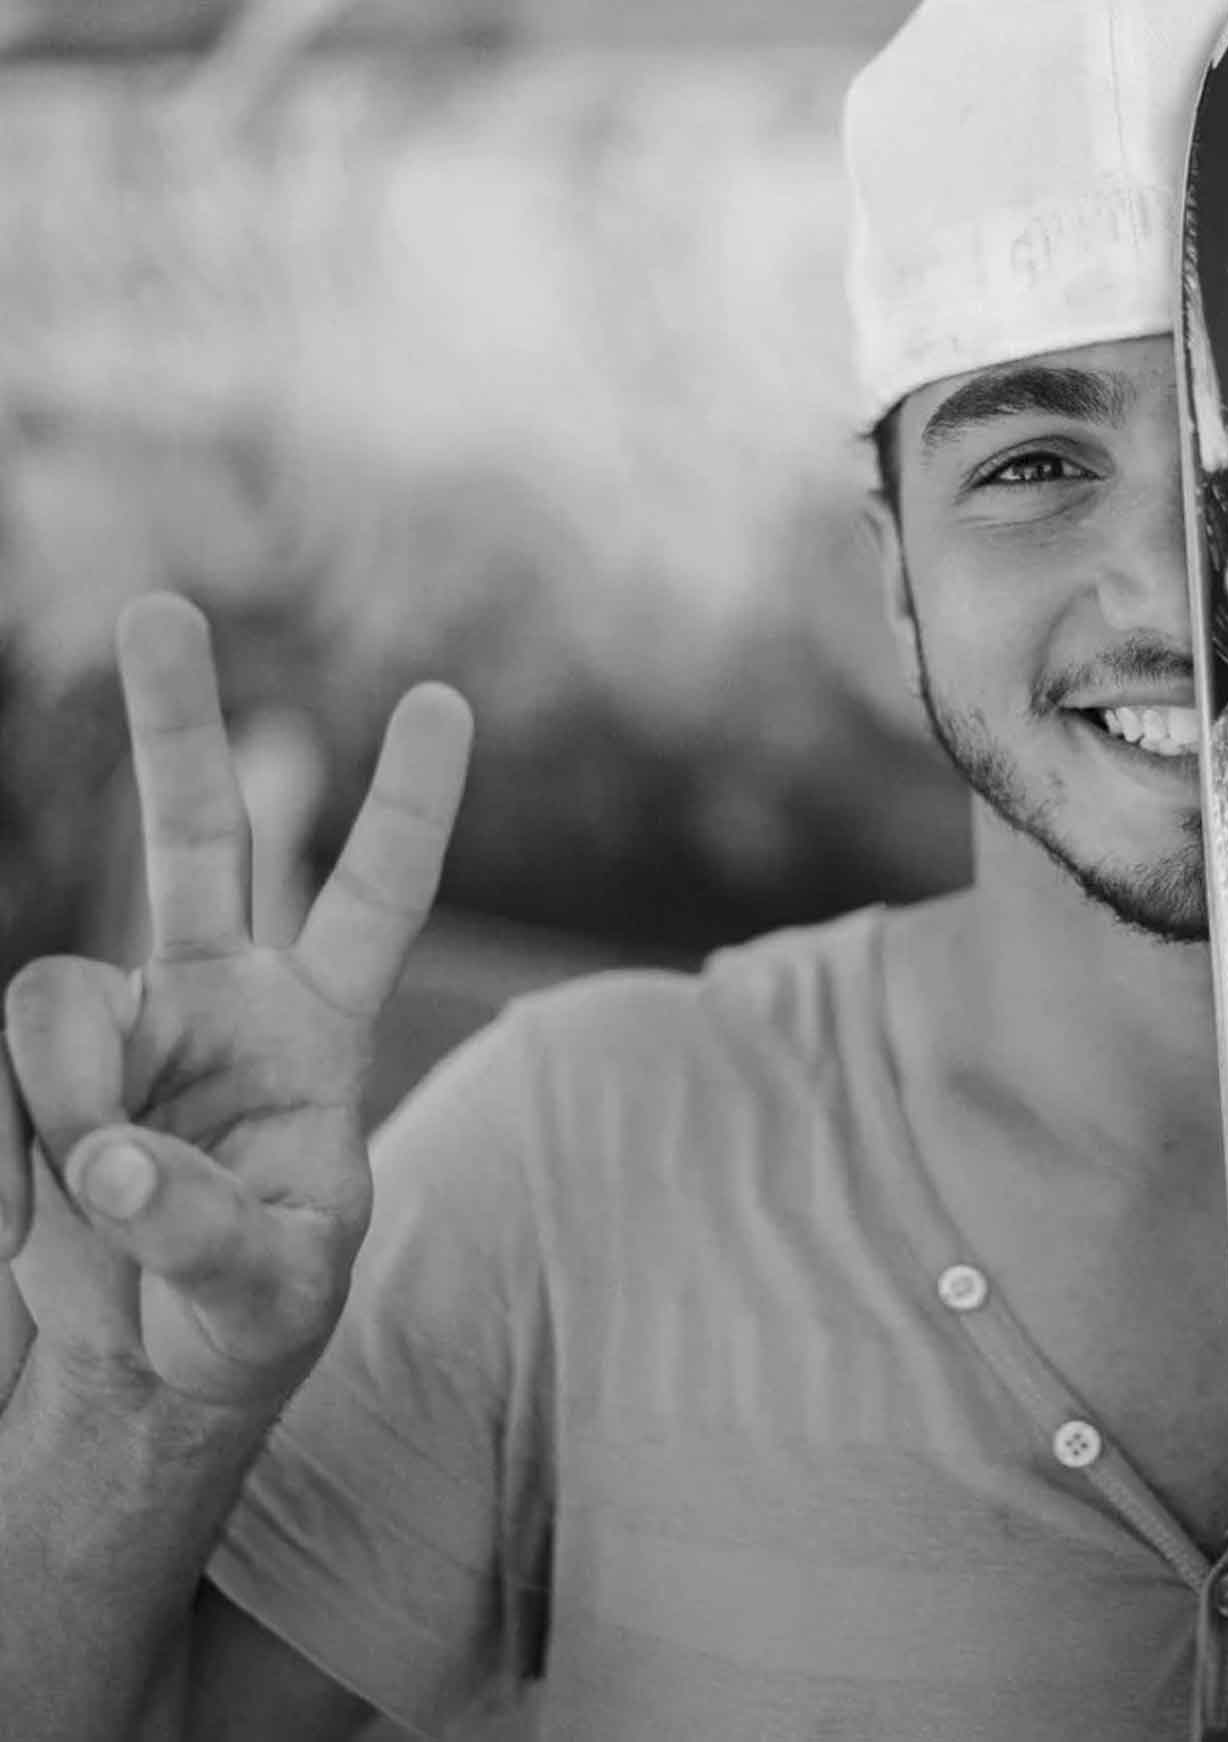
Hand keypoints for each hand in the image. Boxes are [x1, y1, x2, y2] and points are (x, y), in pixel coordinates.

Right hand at [0, 595, 471, 1414]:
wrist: (151, 1363)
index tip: (440, 699)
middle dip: (176, 726)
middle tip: (160, 607)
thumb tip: (113, 1155)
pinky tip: (33, 1218)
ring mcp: (119, 1024)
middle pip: (201, 836)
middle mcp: (221, 995)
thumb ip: (205, 1228)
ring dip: (63, 1104)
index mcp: (319, 1026)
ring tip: (93, 1203)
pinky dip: (13, 1150)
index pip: (379, 897)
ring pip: (52, 995)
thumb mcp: (271, 1292)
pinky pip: (2, 1069)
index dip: (407, 803)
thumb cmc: (251, 1311)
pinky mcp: (37, 1070)